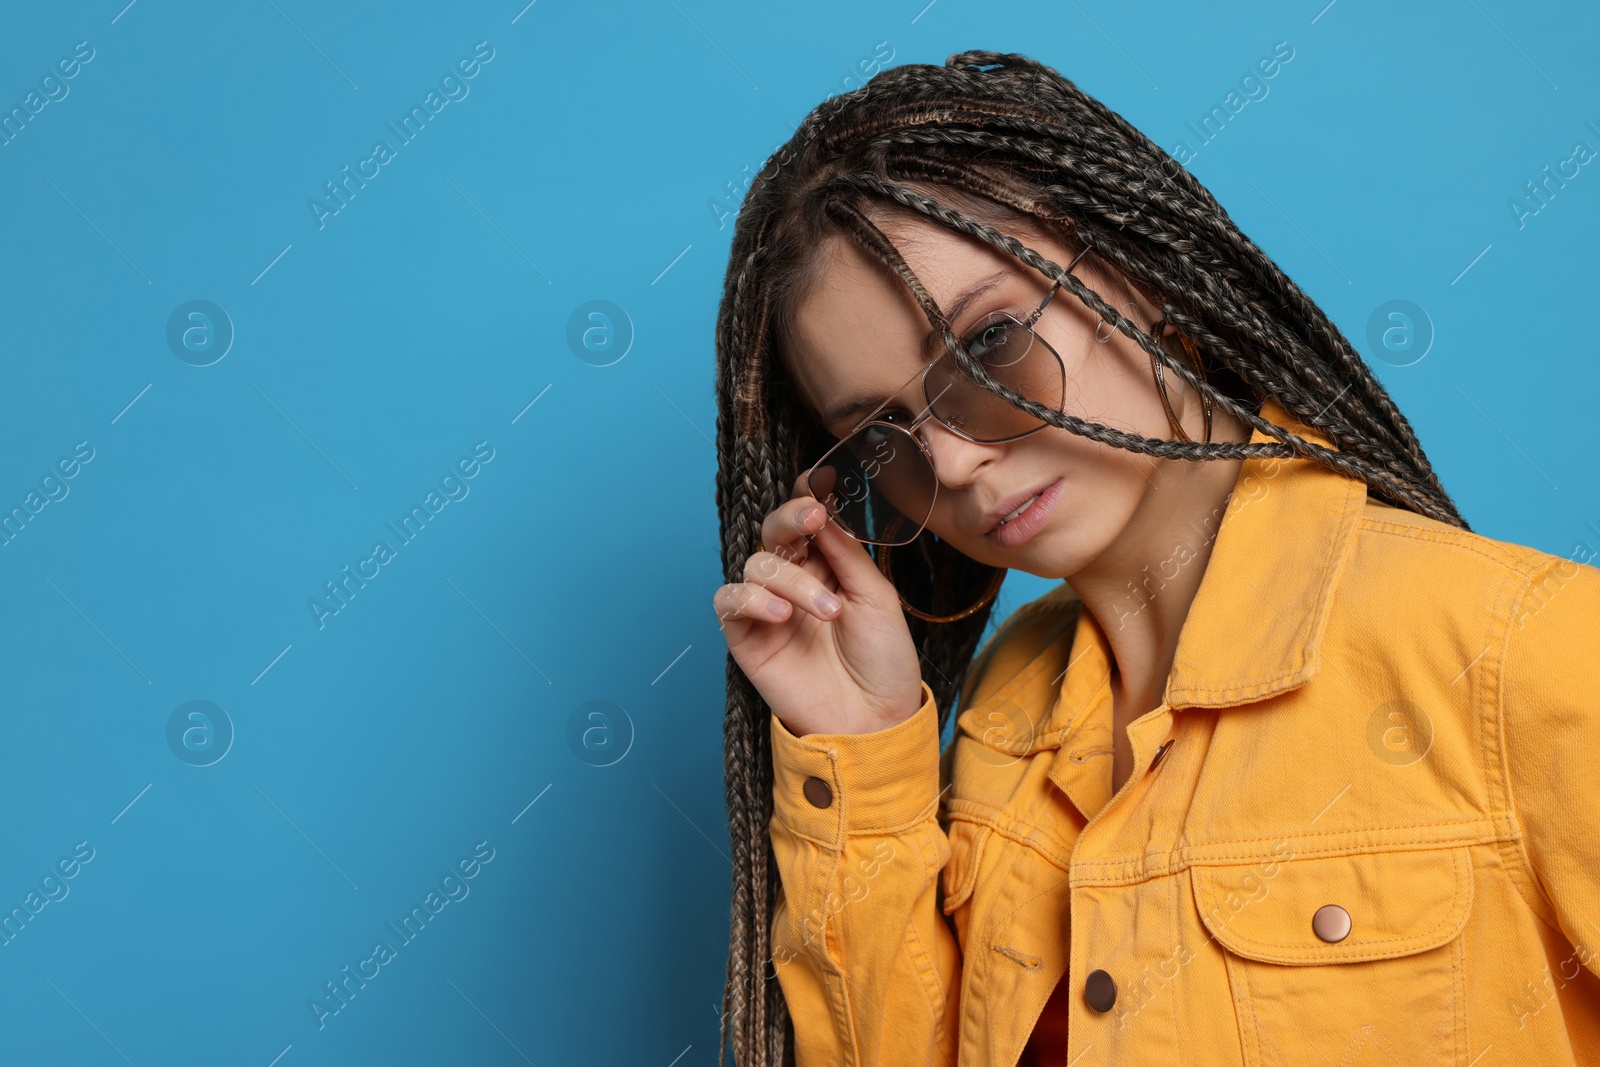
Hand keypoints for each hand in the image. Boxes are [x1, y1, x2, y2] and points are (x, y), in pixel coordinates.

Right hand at [712, 467, 924, 736]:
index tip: (822, 482)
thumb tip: (825, 505)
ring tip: (826, 612)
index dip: (808, 497)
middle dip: (791, 518)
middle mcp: (795, 580)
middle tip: (811, 518)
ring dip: (790, 579)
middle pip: (775, 531)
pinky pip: (729, 600)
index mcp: (829, 565)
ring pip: (757, 565)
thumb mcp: (876, 598)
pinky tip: (781, 614)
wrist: (874, 723)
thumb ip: (848, 552)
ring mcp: (768, 607)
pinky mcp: (746, 637)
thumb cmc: (883, 662)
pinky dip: (751, 599)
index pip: (808, 521)